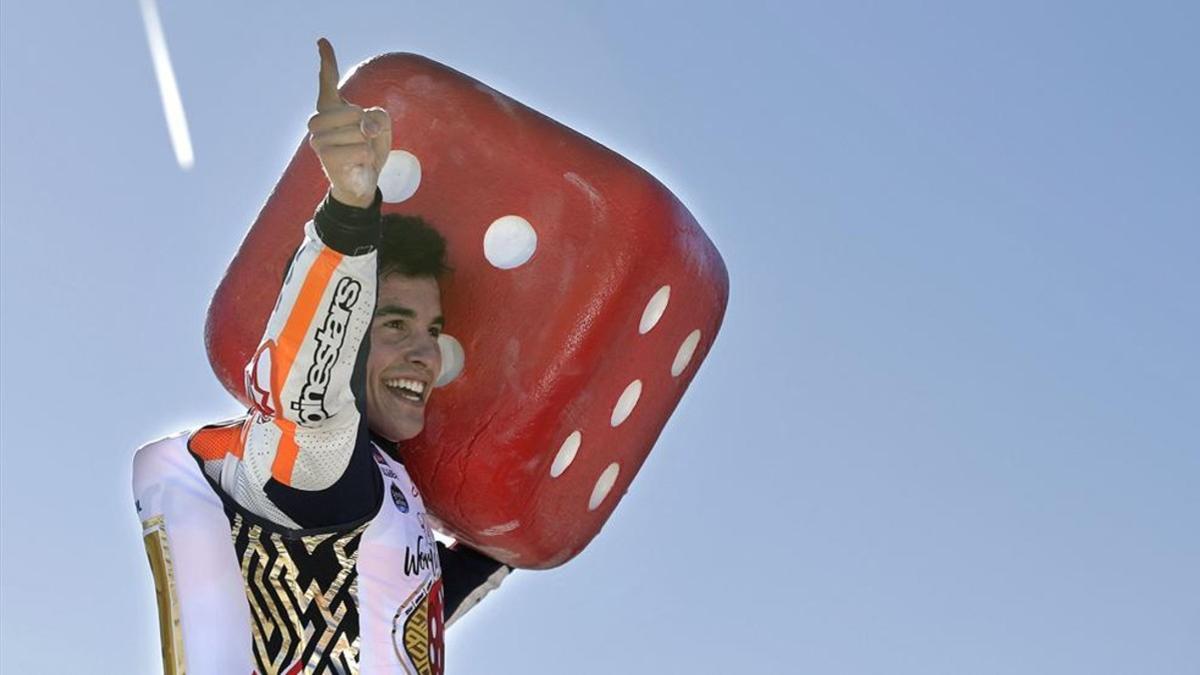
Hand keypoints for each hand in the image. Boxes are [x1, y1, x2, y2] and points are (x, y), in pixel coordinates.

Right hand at [308, 38, 390, 207]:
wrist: (362, 182)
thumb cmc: (368, 150)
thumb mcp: (382, 126)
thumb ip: (379, 116)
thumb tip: (365, 128)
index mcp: (331, 109)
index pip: (328, 81)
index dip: (327, 61)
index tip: (322, 41)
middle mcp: (318, 121)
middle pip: (355, 111)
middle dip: (367, 126)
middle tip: (363, 140)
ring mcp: (318, 139)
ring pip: (359, 131)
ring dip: (368, 144)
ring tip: (359, 153)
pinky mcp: (326, 156)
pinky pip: (361, 149)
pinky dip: (367, 157)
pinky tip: (357, 163)